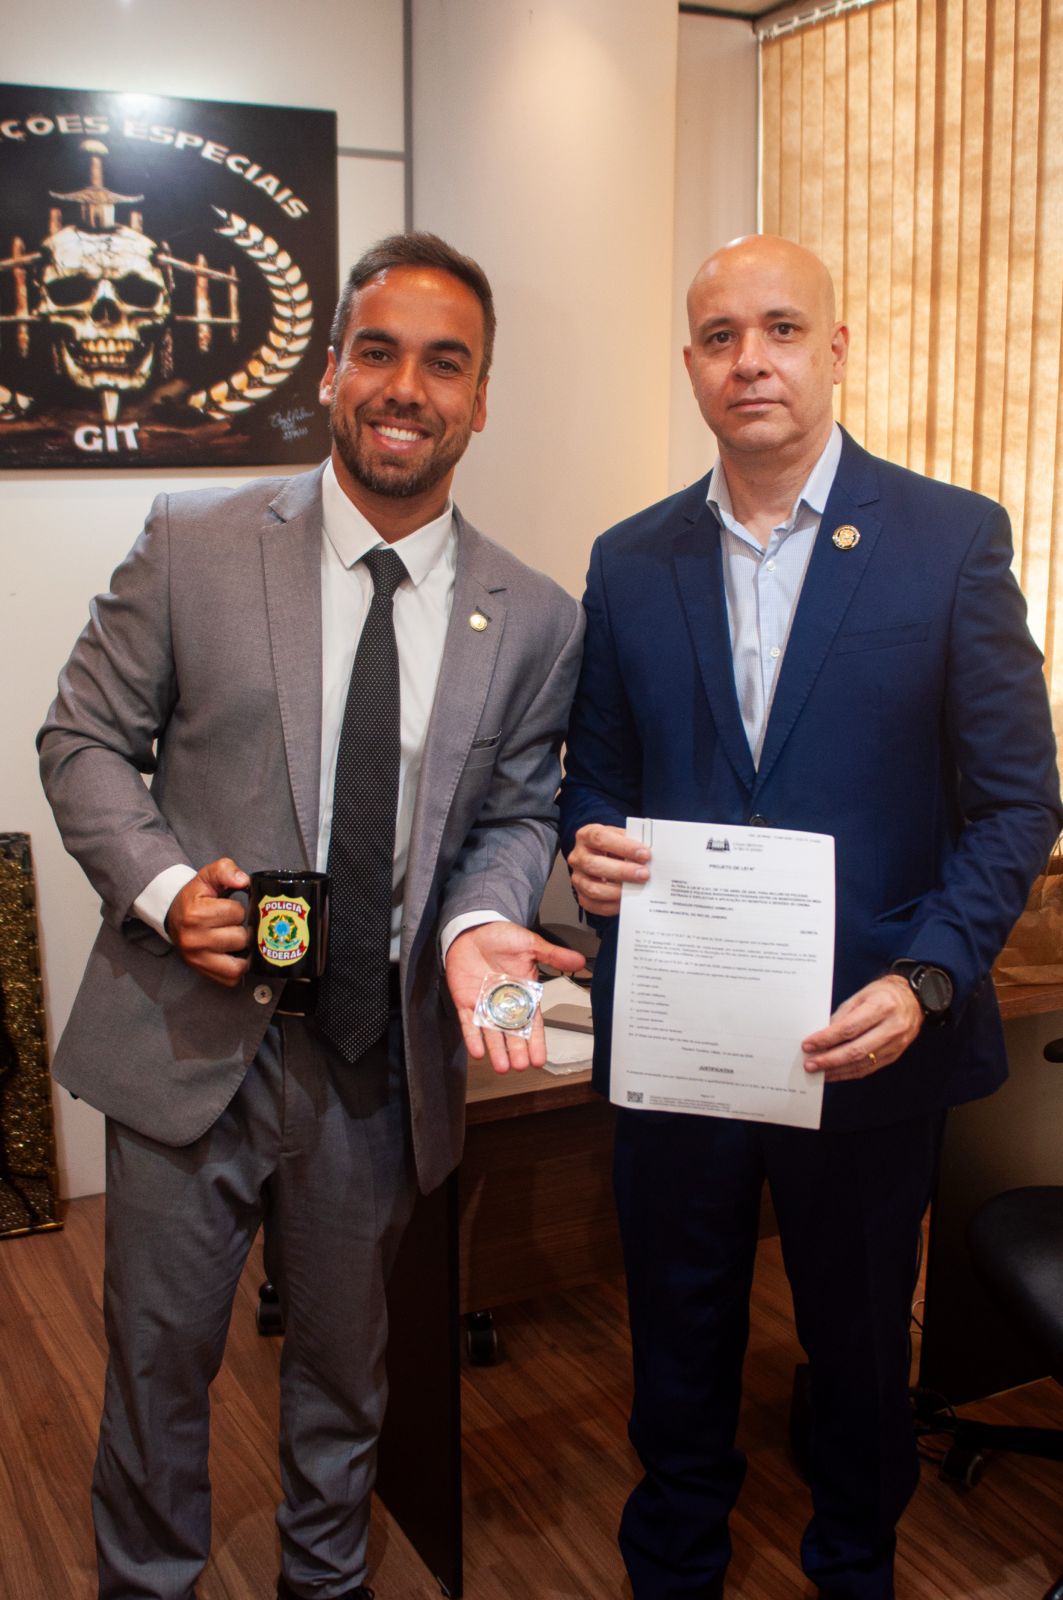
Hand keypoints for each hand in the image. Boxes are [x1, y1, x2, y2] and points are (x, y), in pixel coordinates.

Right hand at [166, 857, 250, 986]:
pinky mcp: (202, 972)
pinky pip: (232, 979)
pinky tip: (234, 955)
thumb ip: (226, 870)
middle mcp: (194, 940)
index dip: (238, 908)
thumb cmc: (195, 897)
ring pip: (239, 963)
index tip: (229, 908)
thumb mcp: (207, 876)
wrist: (174, 915)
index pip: (237, 913)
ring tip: (236, 940)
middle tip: (232, 924)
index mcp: (195, 914)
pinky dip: (238, 968)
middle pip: (241, 938)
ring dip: (243, 951)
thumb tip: (243, 881)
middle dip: (242, 929)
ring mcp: (197, 959)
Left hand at [445, 921, 584, 1072]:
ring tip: (502, 1067)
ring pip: (492, 1033)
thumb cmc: (502, 937)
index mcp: (524, 994)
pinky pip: (469, 1023)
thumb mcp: (531, 945)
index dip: (536, 1041)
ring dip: (496, 1050)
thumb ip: (553, 955)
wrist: (474, 929)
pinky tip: (478, 1052)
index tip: (540, 1059)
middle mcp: (505, 1004)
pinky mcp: (466, 1002)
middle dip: (517, 1050)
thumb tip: (579, 960)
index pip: (532, 1023)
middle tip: (521, 1066)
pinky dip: (472, 1037)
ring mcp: (485, 1005)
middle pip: (512, 1033)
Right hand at [567, 823, 649, 915]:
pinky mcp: (582, 896)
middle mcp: (578, 857)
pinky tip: (628, 900)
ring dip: (618, 890)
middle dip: (622, 871)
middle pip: (594, 865)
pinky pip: (595, 904)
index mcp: (586, 836)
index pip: (600, 838)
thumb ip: (632, 844)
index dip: (624, 846)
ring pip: (593, 888)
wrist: (602, 857)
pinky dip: (613, 905)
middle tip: (644, 874)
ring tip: (637, 889)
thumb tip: (651, 857)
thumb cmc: (614, 846)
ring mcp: (578, 878)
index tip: (645, 854)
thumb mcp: (621, 837)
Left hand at [802, 975, 922, 1081]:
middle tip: (810, 1064)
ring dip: (838, 1070)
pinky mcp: (895, 1055)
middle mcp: (892, 1027)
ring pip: (862, 1063)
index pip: (849, 1028)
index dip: (826, 1039)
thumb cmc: (882, 994)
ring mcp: (896, 1044)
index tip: (808, 1045)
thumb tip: (822, 1037)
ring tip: (819, 1072)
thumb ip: (842, 1016)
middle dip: (829, 1060)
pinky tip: (835, 1073)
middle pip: (856, 1050)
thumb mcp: (860, 996)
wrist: (913, 999)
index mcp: (881, 1007)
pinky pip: (870, 1068)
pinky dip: (850, 1073)